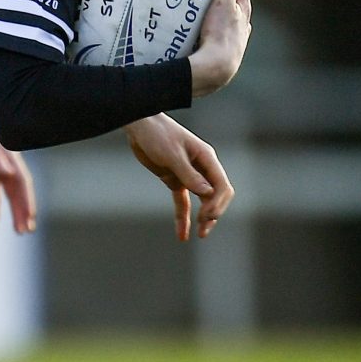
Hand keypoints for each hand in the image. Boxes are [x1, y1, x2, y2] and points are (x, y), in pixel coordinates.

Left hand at [0, 111, 37, 232]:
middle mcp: (7, 166)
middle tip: (26, 231)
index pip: (22, 182)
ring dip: (15, 213)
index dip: (27, 199)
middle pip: (19, 192)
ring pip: (10, 197)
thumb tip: (8, 173)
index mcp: (10, 156)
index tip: (30, 216)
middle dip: (24, 211)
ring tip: (20, 232)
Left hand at [125, 113, 233, 241]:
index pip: (222, 185)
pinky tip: (182, 234)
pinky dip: (183, 217)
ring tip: (200, 234)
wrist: (139, 127)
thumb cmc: (157, 134)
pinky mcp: (175, 180)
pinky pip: (183, 202)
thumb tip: (206, 193)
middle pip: (216, 195)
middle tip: (203, 228)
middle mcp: (202, 168)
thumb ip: (188, 174)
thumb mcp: (171, 154)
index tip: (206, 216)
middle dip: (213, 212)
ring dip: (203, 218)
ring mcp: (189, 175)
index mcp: (206, 158)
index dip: (218, 203)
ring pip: (202, 201)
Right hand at [187, 0, 251, 96]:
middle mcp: (244, 23)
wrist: (216, 68)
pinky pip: (225, 30)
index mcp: (244, 9)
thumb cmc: (219, 34)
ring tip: (212, 0)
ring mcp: (237, 38)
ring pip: (234, 16)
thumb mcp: (225, 5)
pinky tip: (214, 26)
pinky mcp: (227, 49)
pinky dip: (220, 22)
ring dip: (226, 5)